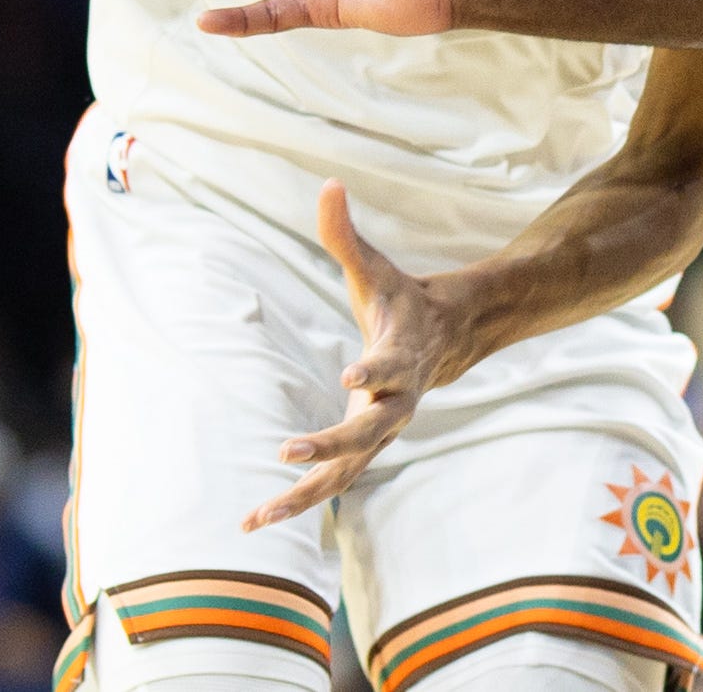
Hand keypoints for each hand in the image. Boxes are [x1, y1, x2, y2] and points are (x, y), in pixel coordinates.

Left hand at [244, 182, 487, 530]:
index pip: (389, 366)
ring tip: (255, 518)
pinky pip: (333, 481)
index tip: (351, 376)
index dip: (374, 371)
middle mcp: (396, 402)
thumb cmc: (401, 300)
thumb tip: (329, 184)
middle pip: (367, 434)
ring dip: (302, 497)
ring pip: (346, 474)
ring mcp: (382, 431)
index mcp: (401, 356)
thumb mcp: (376, 268)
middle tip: (286, 453)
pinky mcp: (365, 449)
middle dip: (329, 446)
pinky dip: (299, 500)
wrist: (448, 339)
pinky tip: (257, 517)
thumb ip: (346, 234)